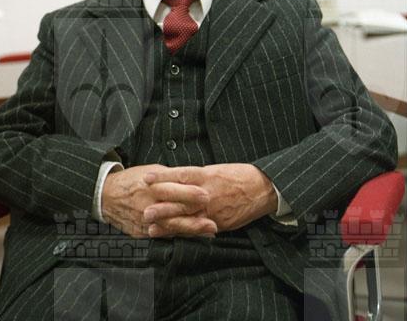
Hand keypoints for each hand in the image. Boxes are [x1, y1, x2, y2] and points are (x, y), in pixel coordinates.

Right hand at [101, 164, 216, 237]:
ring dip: (191, 230)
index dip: (191, 193)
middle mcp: (148, 205)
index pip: (173, 190)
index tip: (207, 195)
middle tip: (214, 221)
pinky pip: (163, 236)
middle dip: (195, 217)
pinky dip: (179, 236)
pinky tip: (193, 237)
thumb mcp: (151, 171)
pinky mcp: (141, 232)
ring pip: (171, 227)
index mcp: (151, 187)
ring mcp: (144, 221)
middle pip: (174, 212)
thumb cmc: (132, 180)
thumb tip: (191, 178)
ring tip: (209, 232)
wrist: (106, 196)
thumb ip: (170, 177)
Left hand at [143, 163, 277, 234]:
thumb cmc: (239, 175)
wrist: (262, 188)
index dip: (163, 177)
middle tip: (144, 211)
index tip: (146, 178)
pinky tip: (173, 237)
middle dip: (162, 207)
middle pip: (181, 200)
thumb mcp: (217, 169)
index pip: (181, 175)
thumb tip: (178, 178)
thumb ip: (198, 176)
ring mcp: (213, 210)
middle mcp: (208, 193)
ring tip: (151, 228)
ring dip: (169, 225)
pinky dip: (185, 233)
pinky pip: (199, 229)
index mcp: (207, 175)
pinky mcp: (220, 223)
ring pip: (188, 218)